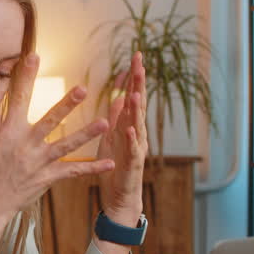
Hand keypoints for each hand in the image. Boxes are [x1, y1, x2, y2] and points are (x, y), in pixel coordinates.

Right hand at [0, 53, 113, 253]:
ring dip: (86, 134)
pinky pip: (72, 172)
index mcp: (10, 130)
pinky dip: (91, 168)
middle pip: (50, 120)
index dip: (26, 76)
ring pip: (66, 145)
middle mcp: (26, 144)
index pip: (19, 97)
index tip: (34, 56)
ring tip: (104, 123)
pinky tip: (110, 162)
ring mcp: (37, 162)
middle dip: (66, 104)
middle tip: (83, 88)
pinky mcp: (46, 178)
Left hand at [95, 51, 148, 226]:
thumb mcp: (113, 137)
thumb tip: (119, 95)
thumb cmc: (116, 167)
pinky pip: (132, 150)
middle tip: (140, 62)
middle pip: (139, 104)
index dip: (135, 76)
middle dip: (139, 83)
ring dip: (137, 108)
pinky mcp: (131, 166)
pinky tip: (129, 128)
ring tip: (134, 91)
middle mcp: (136, 134)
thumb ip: (117, 116)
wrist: (120, 198)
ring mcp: (136, 149)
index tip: (136, 55)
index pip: (133, 96)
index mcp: (129, 125)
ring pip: (138, 124)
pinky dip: (131, 139)